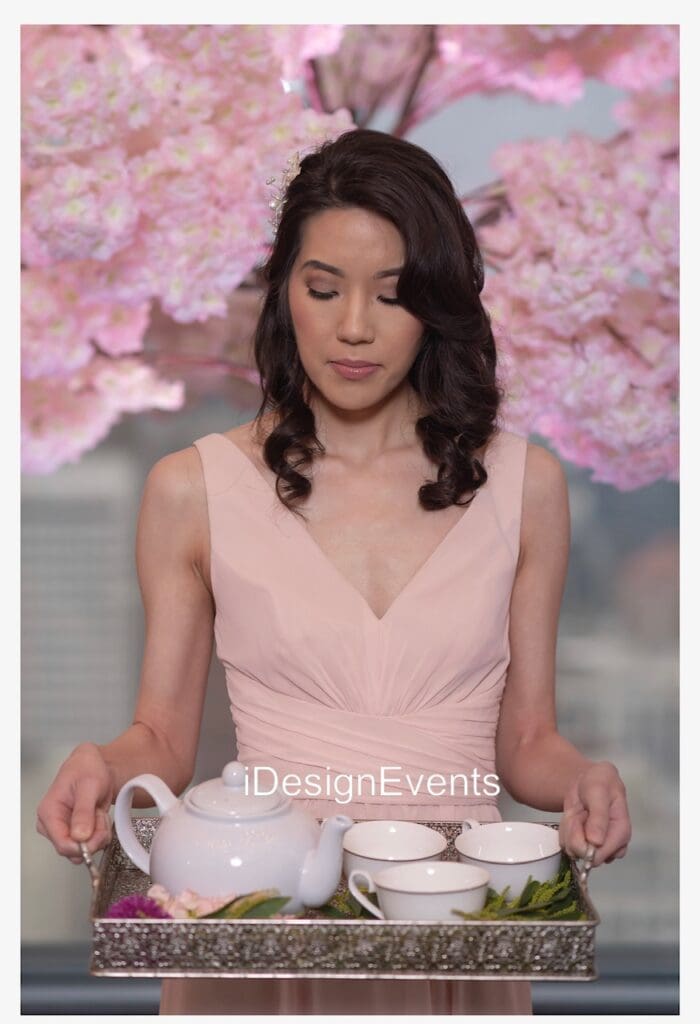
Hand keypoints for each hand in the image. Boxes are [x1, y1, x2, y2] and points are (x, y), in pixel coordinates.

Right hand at [36, 742, 114, 864]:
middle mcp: (52, 825)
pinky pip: (91, 844)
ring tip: (99, 812)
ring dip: (99, 834)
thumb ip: (83, 812)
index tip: (98, 835)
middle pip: (73, 850)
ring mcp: (63, 830)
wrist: (93, 764)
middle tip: (101, 817)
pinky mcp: (75, 832)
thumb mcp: (89, 786)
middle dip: (94, 838)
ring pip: (84, 849)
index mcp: (49, 813)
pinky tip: (99, 817)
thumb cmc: (86, 768)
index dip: (82, 846)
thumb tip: (79, 837)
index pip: (61, 844)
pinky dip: (101, 833)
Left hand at [559, 760, 631, 867]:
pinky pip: (565, 844)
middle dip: (575, 831)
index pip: (600, 855)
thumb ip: (599, 817)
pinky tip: (575, 816)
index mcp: (621, 833)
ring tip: (580, 812)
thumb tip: (596, 842)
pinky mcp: (584, 845)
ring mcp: (597, 847)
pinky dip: (565, 828)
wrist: (589, 779)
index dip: (584, 839)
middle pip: (582, 854)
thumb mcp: (598, 792)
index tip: (584, 816)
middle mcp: (611, 846)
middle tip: (581, 811)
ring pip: (571, 849)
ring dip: (569, 827)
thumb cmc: (600, 783)